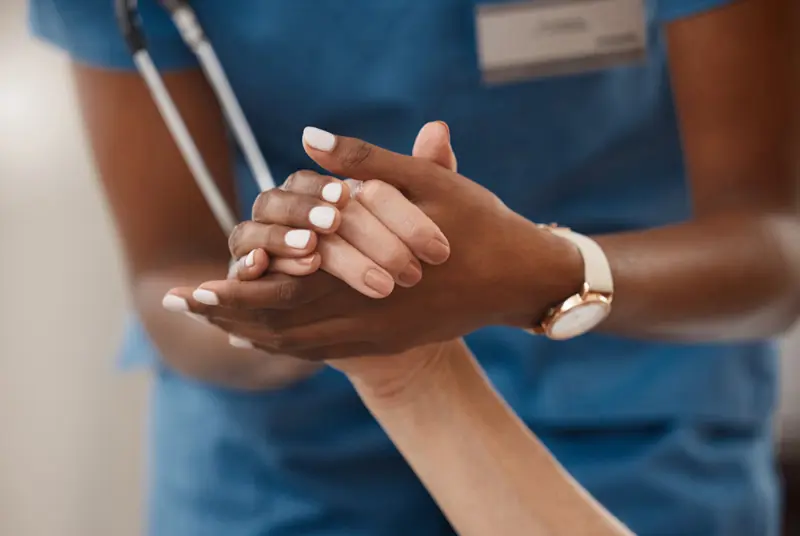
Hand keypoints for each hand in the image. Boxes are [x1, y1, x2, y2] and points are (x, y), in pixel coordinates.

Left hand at [167, 122, 582, 359]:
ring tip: (213, 322)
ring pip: (298, 344)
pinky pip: (324, 351)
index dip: (231, 292)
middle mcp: (365, 317)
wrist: (520, 277)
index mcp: (366, 278)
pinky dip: (286, 346)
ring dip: (251, 333)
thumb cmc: (476, 224)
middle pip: (278, 327)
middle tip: (182, 306)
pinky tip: (266, 339)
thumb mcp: (425, 183)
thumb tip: (305, 136)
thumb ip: (363, 161)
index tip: (187, 290)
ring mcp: (376, 336)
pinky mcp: (388, 341)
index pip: (279, 291)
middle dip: (227, 316)